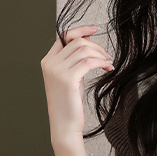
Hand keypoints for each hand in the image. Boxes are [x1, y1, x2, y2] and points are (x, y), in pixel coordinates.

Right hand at [40, 24, 113, 144]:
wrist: (64, 125)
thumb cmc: (69, 103)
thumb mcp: (70, 77)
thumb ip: (74, 60)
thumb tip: (88, 40)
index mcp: (48, 61)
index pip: (64, 36)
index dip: (81, 30)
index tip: (95, 29)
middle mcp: (50, 63)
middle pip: (76, 41)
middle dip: (96, 45)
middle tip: (107, 56)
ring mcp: (57, 70)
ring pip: (83, 49)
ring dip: (100, 53)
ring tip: (108, 62)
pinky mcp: (67, 79)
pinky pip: (88, 62)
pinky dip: (100, 62)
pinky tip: (108, 68)